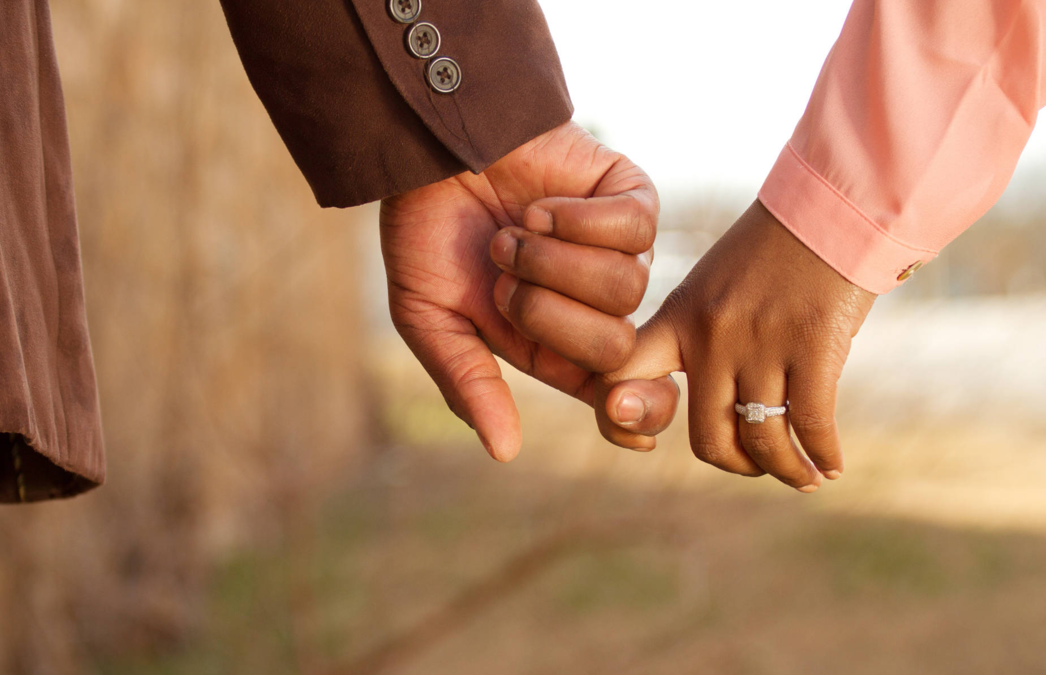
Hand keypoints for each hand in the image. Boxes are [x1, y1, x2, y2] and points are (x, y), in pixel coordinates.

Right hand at [381, 121, 661, 461]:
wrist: (429, 149)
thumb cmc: (427, 233)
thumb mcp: (428, 318)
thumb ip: (467, 382)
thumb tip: (505, 452)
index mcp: (553, 344)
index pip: (618, 393)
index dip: (635, 412)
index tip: (619, 415)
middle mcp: (594, 304)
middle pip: (617, 346)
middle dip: (548, 315)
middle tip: (502, 280)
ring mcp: (618, 250)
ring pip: (626, 286)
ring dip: (553, 261)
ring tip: (513, 234)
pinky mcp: (629, 198)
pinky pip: (634, 227)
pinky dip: (578, 220)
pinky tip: (540, 208)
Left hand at [595, 201, 876, 491]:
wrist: (829, 210)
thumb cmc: (771, 255)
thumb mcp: (711, 287)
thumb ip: (695, 338)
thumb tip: (706, 404)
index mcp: (678, 318)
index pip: (619, 376)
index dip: (619, 419)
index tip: (644, 440)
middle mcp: (712, 335)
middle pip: (707, 438)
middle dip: (735, 464)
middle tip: (757, 463)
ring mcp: (762, 342)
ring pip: (762, 439)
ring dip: (786, 471)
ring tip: (804, 476)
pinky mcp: (814, 345)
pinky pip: (811, 423)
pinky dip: (823, 456)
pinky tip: (832, 466)